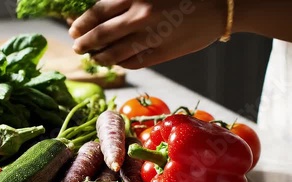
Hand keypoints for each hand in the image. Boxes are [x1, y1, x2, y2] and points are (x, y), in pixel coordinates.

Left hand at [69, 0, 227, 68]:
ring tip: (93, 58)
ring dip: (99, 57)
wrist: (221, 5)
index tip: (73, 30)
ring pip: (114, 53)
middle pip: (100, 36)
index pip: (96, 13)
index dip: (81, 24)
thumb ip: (125, 1)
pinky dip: (119, 63)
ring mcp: (150, 37)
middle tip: (77, 47)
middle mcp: (139, 17)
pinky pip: (132, 62)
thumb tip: (100, 11)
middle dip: (84, 44)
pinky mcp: (161, 54)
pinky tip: (114, 62)